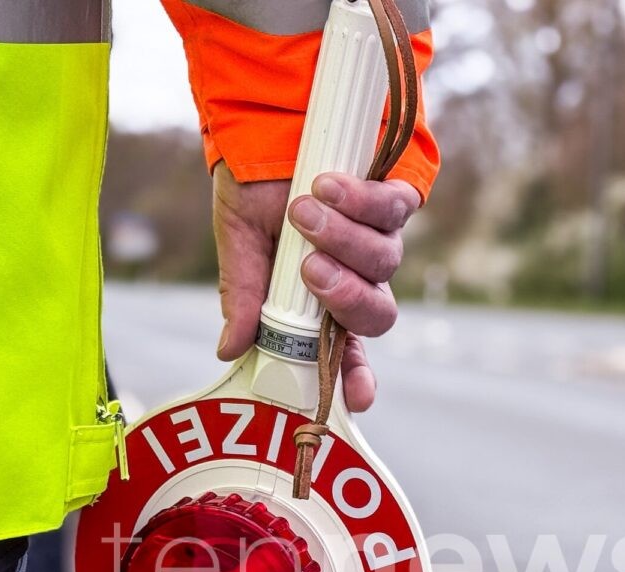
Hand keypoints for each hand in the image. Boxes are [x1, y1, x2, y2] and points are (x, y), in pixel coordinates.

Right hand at [212, 163, 421, 412]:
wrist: (264, 120)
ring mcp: (379, 237)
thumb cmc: (252, 186)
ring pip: (384, 261)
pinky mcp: (395, 196)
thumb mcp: (239, 242)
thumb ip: (243, 296)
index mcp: (319, 300)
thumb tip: (229, 349)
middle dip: (347, 298)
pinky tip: (328, 185)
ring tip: (304, 211)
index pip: (346, 352)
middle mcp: (356, 274)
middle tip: (311, 272)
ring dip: (343, 239)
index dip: (355, 378)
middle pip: (378, 314)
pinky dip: (361, 201)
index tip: (357, 398)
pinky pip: (394, 211)